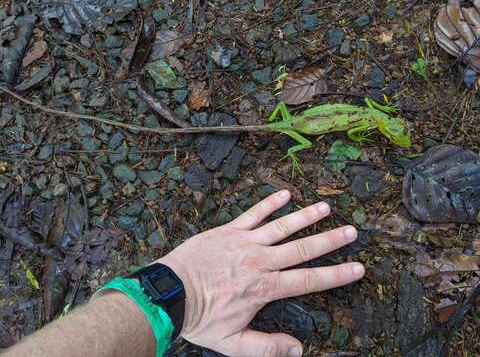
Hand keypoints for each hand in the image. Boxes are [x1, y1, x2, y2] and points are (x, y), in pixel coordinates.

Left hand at [157, 190, 363, 356]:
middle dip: (330, 240)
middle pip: (302, 248)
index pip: (309, 280)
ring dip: (305, 216)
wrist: (169, 293)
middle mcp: (260, 261)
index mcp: (265, 288)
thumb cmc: (200, 317)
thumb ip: (267, 346)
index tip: (358, 268)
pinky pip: (253, 214)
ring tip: (325, 207)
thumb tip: (298, 349)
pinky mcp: (229, 230)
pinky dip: (269, 204)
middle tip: (351, 231)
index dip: (336, 275)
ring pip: (282, 227)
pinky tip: (285, 193)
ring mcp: (245, 242)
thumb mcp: (233, 342)